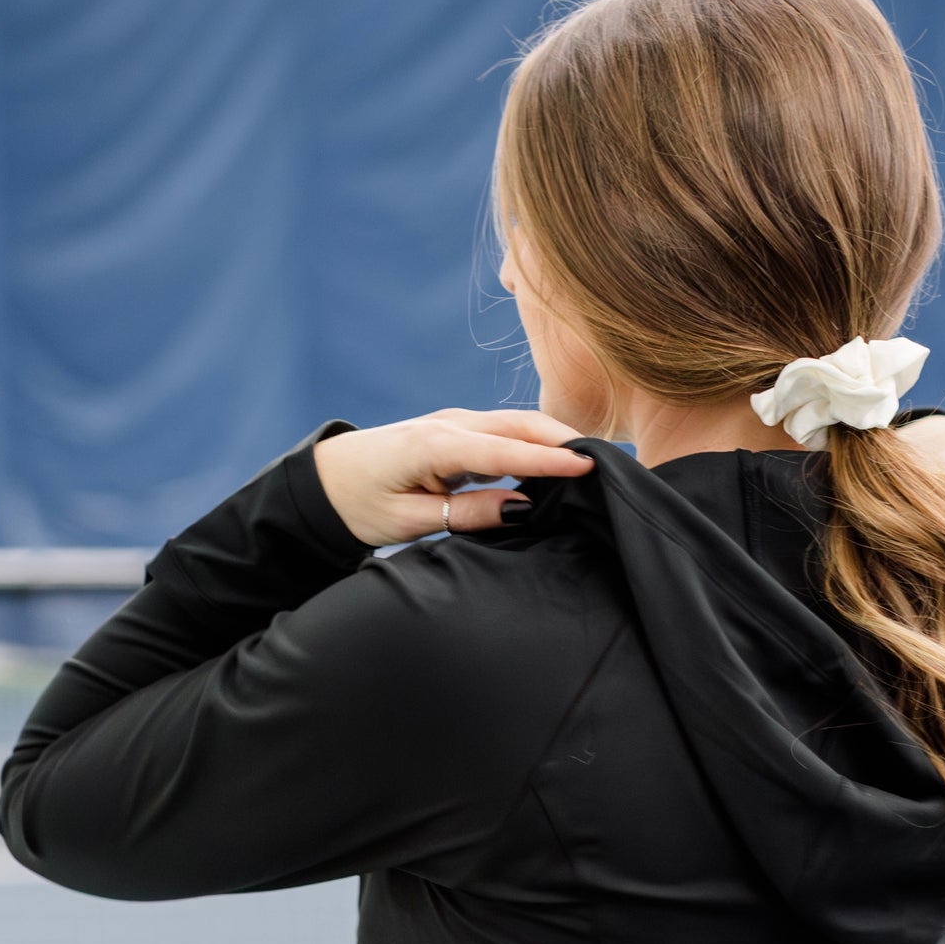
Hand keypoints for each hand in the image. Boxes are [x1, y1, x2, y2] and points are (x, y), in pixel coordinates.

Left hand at [313, 409, 595, 546]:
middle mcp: (450, 424)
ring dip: (558, 438)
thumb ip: (466, 514)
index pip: (502, 451)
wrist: (330, 479)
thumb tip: (522, 508)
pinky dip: (540, 442)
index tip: (587, 466)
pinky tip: (565, 461)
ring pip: (520, 424)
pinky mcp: (463, 430)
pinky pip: (510, 432)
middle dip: (567, 440)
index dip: (547, 459)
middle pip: (521, 425)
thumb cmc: (363, 504)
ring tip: (600, 462)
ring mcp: (458, 422)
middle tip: (614, 463)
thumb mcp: (408, 520)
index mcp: (433, 445)